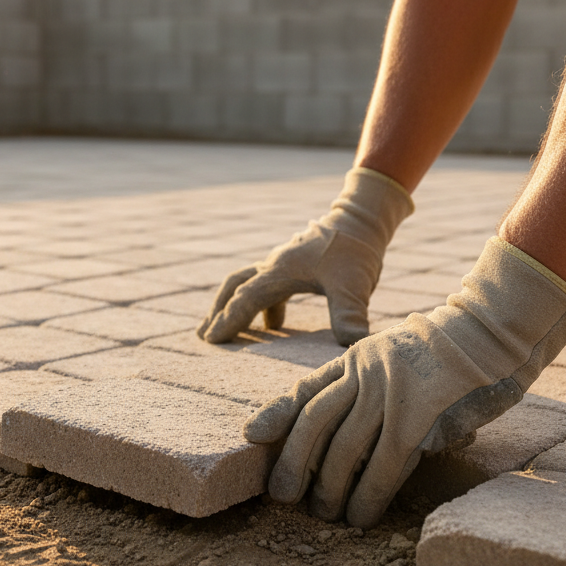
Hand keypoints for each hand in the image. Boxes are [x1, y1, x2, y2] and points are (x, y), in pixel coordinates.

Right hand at [197, 168, 413, 346]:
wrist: (361, 221)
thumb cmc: (355, 252)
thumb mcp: (354, 286)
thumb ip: (348, 315)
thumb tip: (352, 345)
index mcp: (280, 271)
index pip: (246, 298)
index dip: (228, 320)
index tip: (212, 340)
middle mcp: (274, 266)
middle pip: (234, 287)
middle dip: (218, 311)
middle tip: (204, 334)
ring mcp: (282, 263)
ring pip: (246, 283)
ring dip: (233, 305)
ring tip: (225, 328)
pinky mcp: (292, 264)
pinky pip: (265, 284)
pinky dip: (259, 304)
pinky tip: (272, 324)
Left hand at [244, 238, 565, 527]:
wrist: (486, 333)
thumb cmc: (444, 353)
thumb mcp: (393, 358)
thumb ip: (370, 389)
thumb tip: (354, 436)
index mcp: (354, 359)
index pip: (306, 388)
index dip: (277, 414)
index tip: (251, 435)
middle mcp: (363, 375)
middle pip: (314, 420)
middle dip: (293, 460)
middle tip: (281, 494)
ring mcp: (388, 395)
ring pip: (344, 448)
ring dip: (329, 486)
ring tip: (321, 513)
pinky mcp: (415, 418)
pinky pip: (383, 465)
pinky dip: (368, 494)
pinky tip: (359, 516)